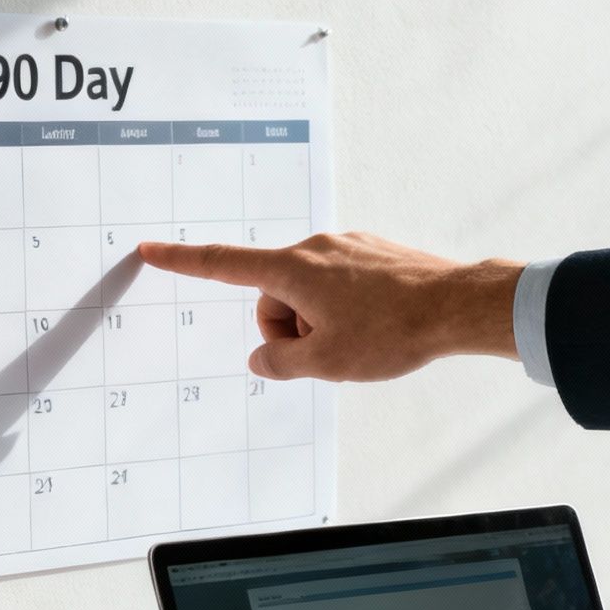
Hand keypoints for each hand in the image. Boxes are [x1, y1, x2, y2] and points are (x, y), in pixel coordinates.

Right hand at [136, 232, 522, 381]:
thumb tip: (264, 357)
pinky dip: (344, 311)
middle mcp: (315, 248)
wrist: (459, 307)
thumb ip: (280, 363)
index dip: (182, 261)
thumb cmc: (393, 332)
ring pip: (309, 294)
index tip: (150, 249)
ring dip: (319, 323)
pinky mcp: (372, 254)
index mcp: (294, 269)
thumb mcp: (326, 362)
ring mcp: (346, 247)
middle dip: (289, 329)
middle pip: (274, 296)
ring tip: (360, 342)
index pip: (223, 264)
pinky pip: (338, 287)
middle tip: (328, 352)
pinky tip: (377, 326)